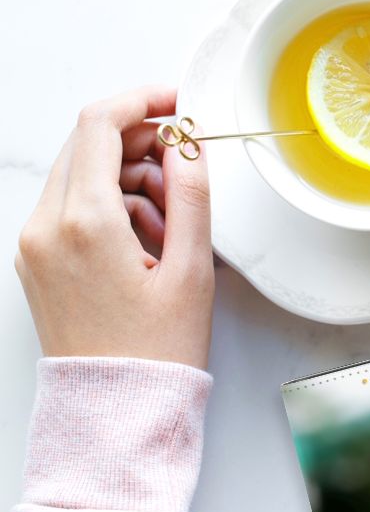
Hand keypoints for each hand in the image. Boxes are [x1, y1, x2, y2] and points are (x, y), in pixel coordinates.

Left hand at [15, 86, 213, 369]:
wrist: (117, 410)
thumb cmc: (156, 352)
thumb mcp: (192, 270)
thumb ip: (192, 196)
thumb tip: (188, 145)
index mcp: (85, 223)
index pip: (101, 125)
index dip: (143, 101)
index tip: (176, 103)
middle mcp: (47, 227)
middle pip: (88, 145)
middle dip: (141, 145)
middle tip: (185, 171)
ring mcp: (35, 244)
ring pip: (81, 176)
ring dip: (129, 180)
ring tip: (173, 226)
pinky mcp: (37, 261)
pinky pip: (72, 208)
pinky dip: (110, 207)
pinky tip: (147, 242)